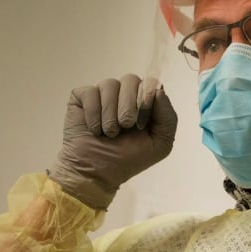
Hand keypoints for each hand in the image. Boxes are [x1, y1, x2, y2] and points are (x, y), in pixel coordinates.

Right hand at [49, 74, 177, 208]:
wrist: (98, 172)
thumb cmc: (129, 158)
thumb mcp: (161, 143)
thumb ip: (168, 116)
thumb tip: (158, 90)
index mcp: (145, 102)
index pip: (151, 82)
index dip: (147, 95)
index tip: (143, 117)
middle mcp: (125, 94)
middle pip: (131, 79)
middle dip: (129, 105)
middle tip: (125, 126)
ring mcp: (103, 95)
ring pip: (109, 84)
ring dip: (110, 113)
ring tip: (110, 133)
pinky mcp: (82, 98)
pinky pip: (89, 92)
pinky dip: (93, 113)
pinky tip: (95, 129)